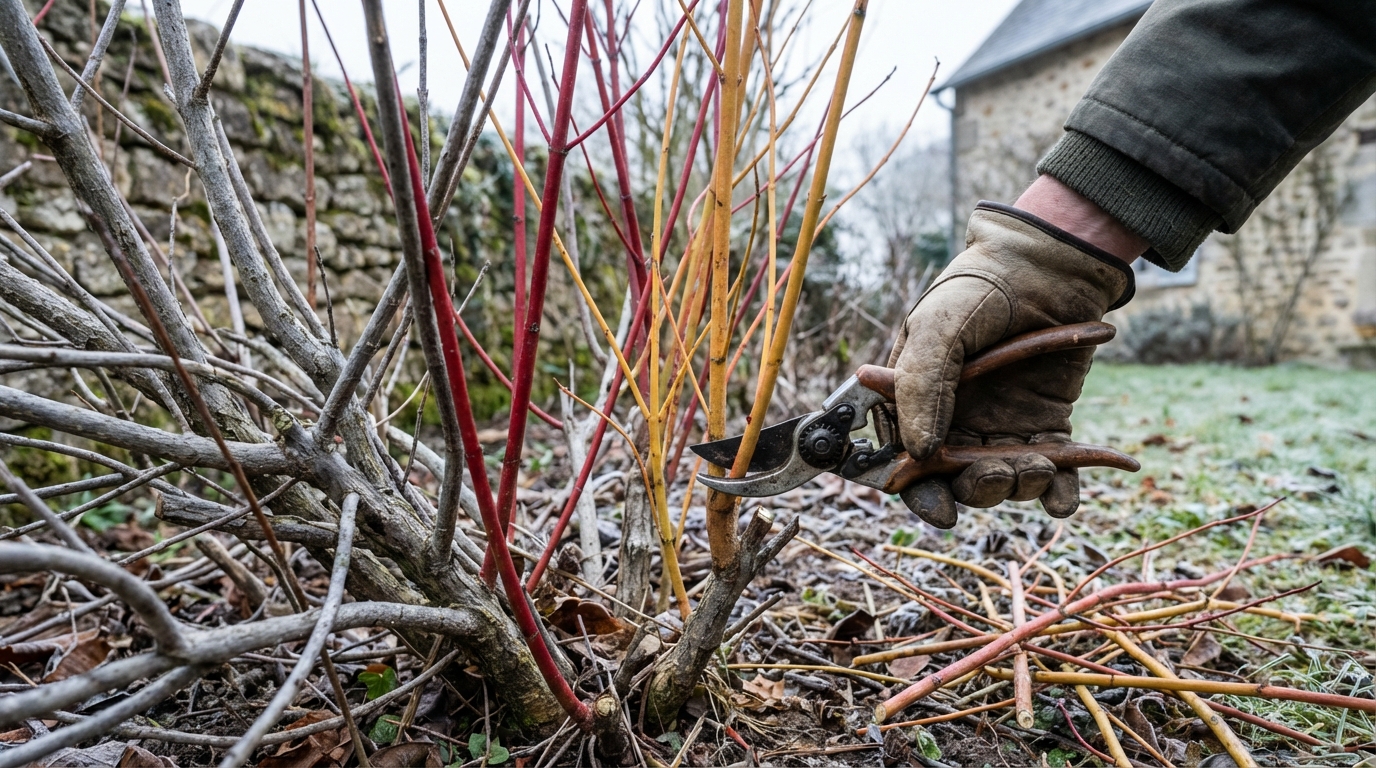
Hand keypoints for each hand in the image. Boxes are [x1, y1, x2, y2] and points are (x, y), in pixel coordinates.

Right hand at [888, 190, 1135, 527]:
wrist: (1052, 264)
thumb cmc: (982, 288)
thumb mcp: (937, 327)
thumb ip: (920, 388)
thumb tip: (918, 452)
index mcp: (916, 401)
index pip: (906, 460)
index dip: (919, 492)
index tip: (942, 510)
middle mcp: (956, 420)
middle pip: (956, 480)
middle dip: (977, 489)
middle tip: (997, 472)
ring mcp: (1002, 426)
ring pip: (1003, 480)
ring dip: (1018, 486)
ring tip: (1038, 465)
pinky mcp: (1047, 425)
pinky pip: (1052, 473)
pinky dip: (1059, 493)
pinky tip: (1062, 496)